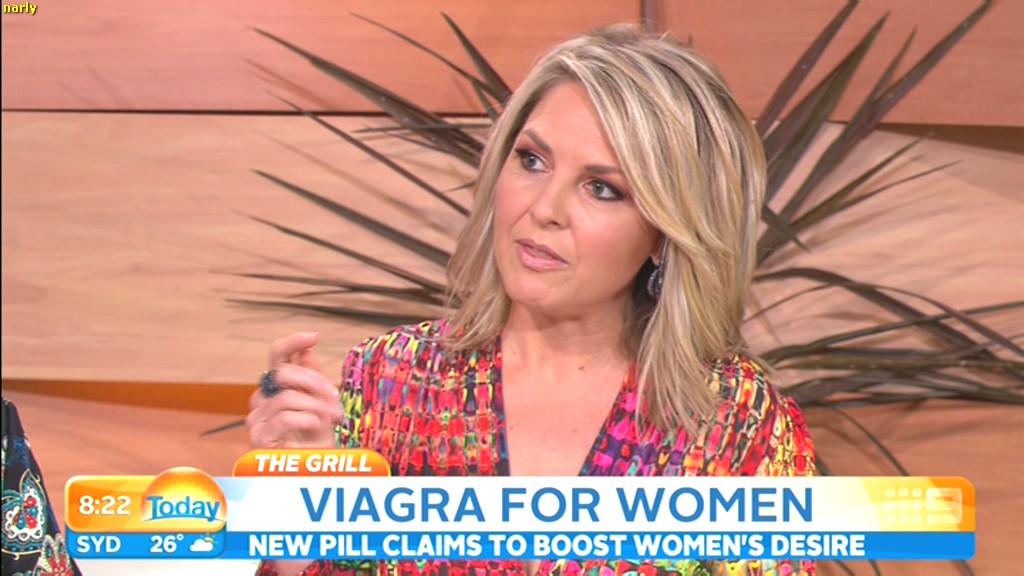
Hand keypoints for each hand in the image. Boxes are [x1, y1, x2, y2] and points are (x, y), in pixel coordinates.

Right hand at [246, 332, 341, 448]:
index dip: (292, 343)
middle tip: (335, 399)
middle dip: (315, 382)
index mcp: (277, 388)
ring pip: (287, 397)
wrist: (314, 473)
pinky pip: (284, 417)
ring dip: (317, 407)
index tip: (313, 336)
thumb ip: (312, 378)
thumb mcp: (321, 405)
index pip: (277, 357)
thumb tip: (307, 349)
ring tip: (334, 418)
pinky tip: (318, 427)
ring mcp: (257, 419)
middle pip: (283, 373)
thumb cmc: (317, 440)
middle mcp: (262, 400)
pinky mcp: (259, 437)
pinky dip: (307, 420)